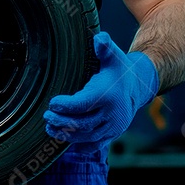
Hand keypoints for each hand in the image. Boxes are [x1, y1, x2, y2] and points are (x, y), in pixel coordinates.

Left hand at [43, 32, 158, 152]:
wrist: (136, 87)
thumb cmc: (118, 70)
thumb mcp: (113, 56)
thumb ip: (104, 47)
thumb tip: (99, 38)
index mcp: (109, 95)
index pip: (84, 104)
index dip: (66, 105)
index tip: (52, 103)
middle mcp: (112, 114)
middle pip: (83, 123)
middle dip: (62, 121)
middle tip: (47, 117)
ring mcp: (113, 127)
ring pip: (87, 136)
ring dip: (66, 134)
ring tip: (50, 127)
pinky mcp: (112, 135)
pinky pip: (95, 145)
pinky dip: (79, 146)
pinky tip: (64, 141)